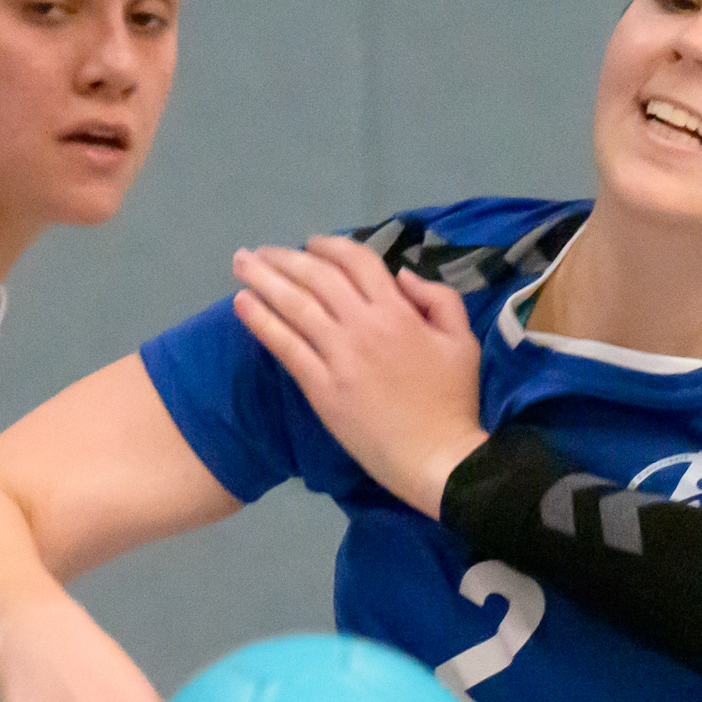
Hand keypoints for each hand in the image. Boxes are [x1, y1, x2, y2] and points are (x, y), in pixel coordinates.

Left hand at [228, 234, 487, 516]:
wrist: (436, 458)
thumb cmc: (452, 402)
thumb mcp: (462, 341)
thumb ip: (438, 299)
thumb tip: (402, 276)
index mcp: (398, 311)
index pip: (357, 262)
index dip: (330, 246)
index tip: (310, 244)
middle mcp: (363, 326)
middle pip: (316, 278)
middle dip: (284, 258)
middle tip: (259, 251)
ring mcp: (339, 357)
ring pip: (294, 306)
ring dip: (263, 280)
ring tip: (240, 264)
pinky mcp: (320, 388)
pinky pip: (285, 347)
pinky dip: (260, 321)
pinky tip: (241, 303)